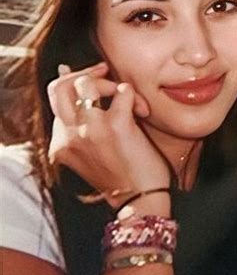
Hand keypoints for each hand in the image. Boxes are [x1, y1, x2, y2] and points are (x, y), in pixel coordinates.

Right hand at [48, 62, 170, 207]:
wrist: (140, 201)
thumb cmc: (122, 173)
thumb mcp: (91, 150)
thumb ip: (80, 120)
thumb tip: (66, 74)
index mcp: (61, 143)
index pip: (55, 98)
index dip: (77, 84)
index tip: (97, 82)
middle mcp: (69, 136)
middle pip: (60, 86)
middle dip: (84, 73)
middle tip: (105, 74)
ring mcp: (90, 130)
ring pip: (85, 83)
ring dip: (110, 83)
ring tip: (126, 98)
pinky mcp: (116, 126)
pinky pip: (122, 90)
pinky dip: (134, 95)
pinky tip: (142, 110)